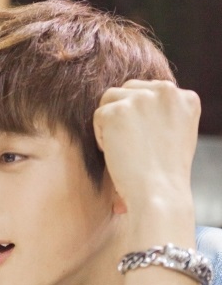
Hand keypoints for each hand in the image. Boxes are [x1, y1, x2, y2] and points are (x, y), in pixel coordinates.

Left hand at [93, 80, 199, 214]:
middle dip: (122, 115)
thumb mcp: (176, 135)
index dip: (139, 116)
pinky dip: (100, 137)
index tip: (144, 141)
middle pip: (128, 89)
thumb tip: (137, 105)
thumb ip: (163, 114)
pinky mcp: (117, 110)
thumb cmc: (164, 175)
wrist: (159, 195)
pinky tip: (116, 154)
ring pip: (109, 99)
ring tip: (123, 149)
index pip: (150, 91)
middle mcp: (166, 91)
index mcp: (186, 98)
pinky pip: (98, 116)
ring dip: (109, 124)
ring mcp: (141, 98)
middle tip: (130, 146)